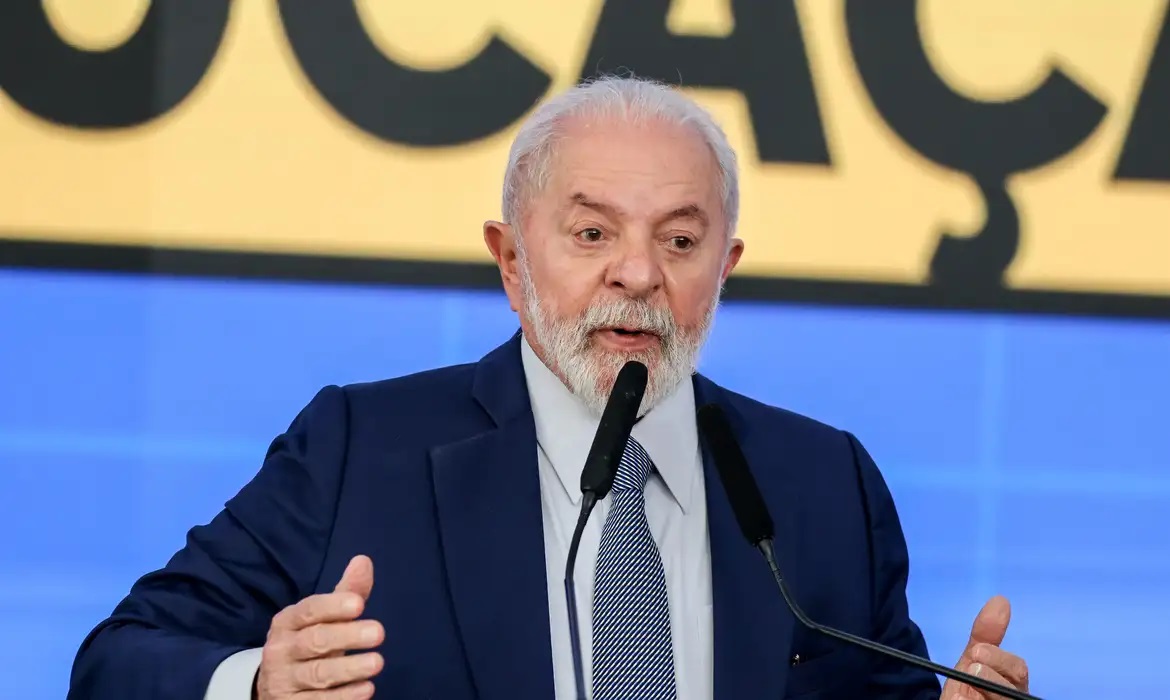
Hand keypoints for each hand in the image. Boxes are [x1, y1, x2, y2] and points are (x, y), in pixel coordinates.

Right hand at [255, 555, 383, 698]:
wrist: (273, 687)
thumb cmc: (307, 644)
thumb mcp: (321, 619)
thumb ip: (345, 593)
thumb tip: (364, 561)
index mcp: (288, 622)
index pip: (309, 611)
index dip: (333, 606)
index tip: (359, 604)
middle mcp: (282, 650)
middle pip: (314, 642)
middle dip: (346, 636)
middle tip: (378, 632)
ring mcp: (285, 681)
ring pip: (317, 674)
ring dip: (349, 669)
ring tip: (377, 663)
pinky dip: (343, 697)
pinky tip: (367, 689)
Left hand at [942, 595, 1029, 698]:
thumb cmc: (968, 685)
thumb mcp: (973, 659)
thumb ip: (986, 635)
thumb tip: (1001, 600)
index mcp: (1014, 684)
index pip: (1018, 670)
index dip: (999, 660)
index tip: (976, 651)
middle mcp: (1015, 697)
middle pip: (1014, 689)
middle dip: (992, 676)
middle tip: (970, 668)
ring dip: (984, 695)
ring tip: (962, 693)